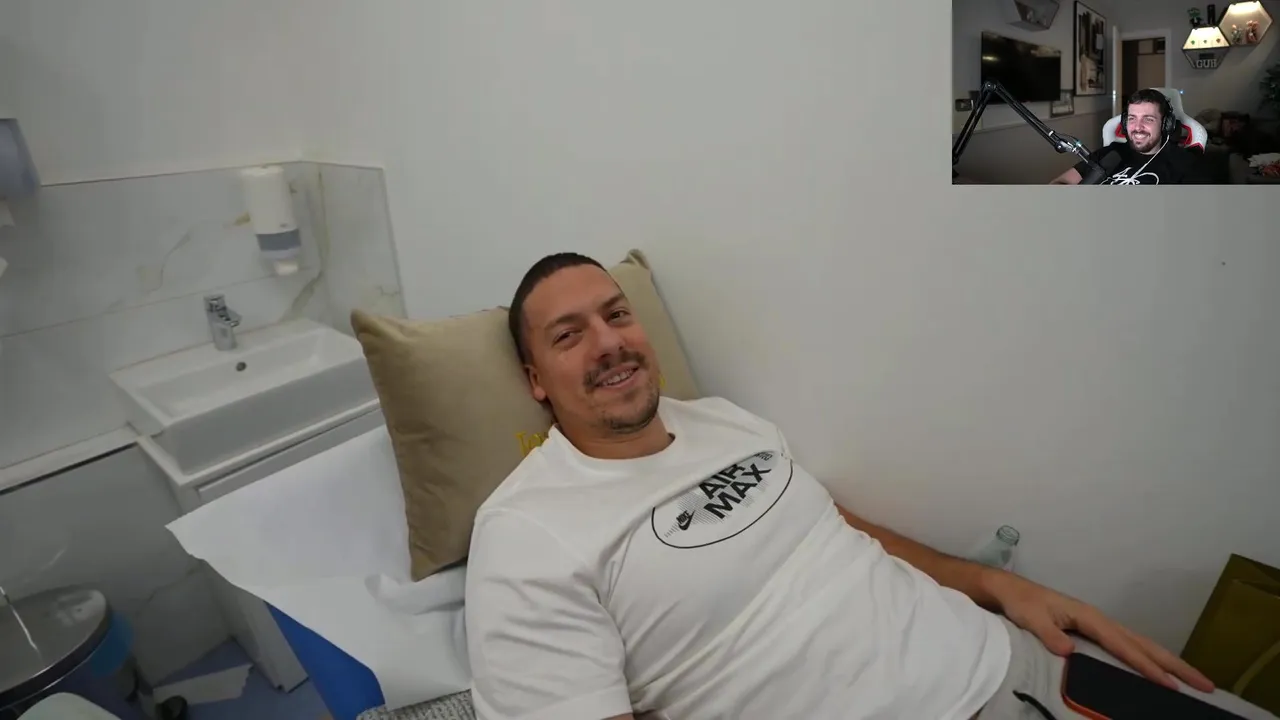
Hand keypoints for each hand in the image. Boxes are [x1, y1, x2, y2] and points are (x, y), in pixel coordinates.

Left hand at [983, 570, 1214, 692]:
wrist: (1010, 591)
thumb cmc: (1021, 603)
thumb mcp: (1031, 617)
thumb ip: (1049, 634)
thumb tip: (1068, 650)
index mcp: (1089, 616)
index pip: (1123, 645)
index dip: (1145, 665)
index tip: (1167, 684)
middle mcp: (1100, 619)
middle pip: (1144, 644)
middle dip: (1174, 665)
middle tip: (1205, 684)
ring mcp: (1099, 625)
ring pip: (1141, 645)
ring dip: (1168, 662)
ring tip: (1195, 682)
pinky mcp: (1095, 631)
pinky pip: (1130, 647)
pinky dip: (1149, 659)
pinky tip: (1159, 672)